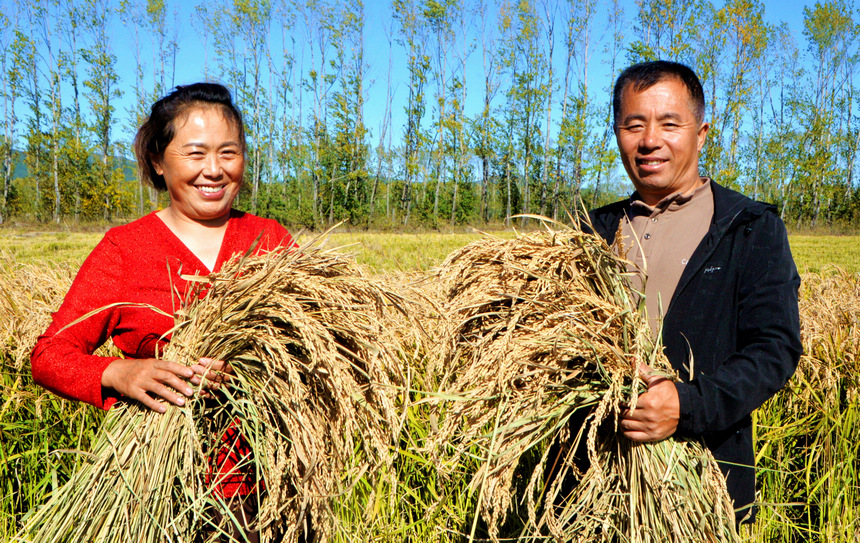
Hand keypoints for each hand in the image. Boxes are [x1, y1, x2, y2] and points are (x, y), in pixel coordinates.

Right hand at [101, 357, 231, 412]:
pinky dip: (155, 404)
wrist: (115, 371)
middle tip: (191, 392)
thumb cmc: (139, 368)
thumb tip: (186, 373)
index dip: (181, 369)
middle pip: (166, 377)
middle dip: (180, 384)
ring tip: (182, 402)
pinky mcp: (133, 391)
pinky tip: (164, 409)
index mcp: (153, 363)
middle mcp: (147, 371)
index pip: (170, 365)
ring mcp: (140, 381)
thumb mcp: (150, 364)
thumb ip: (165, 368)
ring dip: (171, 396)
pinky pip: (145, 399)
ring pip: (158, 388)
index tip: (192, 374)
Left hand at [188, 357, 232, 392]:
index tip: (200, 360)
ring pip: (215, 386)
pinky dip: (205, 393)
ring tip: (192, 378)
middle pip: (217, 376)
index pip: (224, 366)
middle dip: (204, 372)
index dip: (212, 363)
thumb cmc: (226, 365)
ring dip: (202, 382)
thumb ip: (217, 359)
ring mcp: (228, 389)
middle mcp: (232, 380)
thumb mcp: (226, 359)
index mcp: (235, 369)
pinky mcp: (223, 396)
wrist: (237, 380)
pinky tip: (197, 389)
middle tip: (193, 368)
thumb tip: (203, 359)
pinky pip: (214, 396)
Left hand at [620, 366, 679, 441]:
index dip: (620, 401)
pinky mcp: (653, 436)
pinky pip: (633, 437)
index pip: (626, 402)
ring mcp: (650, 427)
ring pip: (627, 425)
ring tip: (623, 416)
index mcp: (648, 402)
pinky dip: (627, 432)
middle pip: (625, 414)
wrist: (685, 409)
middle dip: (620, 410)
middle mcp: (648, 416)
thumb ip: (644, 371)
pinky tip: (626, 427)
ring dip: (622, 420)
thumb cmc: (670, 393)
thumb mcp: (658, 380)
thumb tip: (632, 360)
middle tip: (619, 407)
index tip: (619, 399)